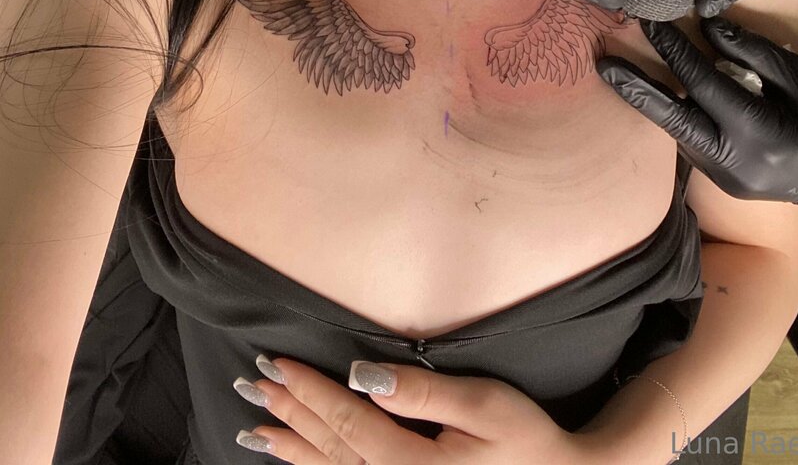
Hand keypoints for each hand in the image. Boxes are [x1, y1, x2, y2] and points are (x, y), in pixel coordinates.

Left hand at [232, 354, 598, 463]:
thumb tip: (362, 376)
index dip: (307, 389)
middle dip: (288, 414)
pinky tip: (296, 462)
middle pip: (329, 448)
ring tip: (255, 427)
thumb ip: (420, 393)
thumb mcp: (482, 407)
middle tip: (252, 383)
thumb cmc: (526, 441)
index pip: (345, 420)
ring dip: (291, 447)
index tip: (274, 362)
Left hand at [597, 16, 797, 203]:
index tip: (648, 23)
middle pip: (672, 119)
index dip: (672, 50)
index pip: (701, 82)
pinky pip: (691, 144)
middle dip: (635, 89)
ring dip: (653, 103)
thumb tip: (705, 25)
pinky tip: (662, 97)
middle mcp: (733, 161)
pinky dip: (677, 118)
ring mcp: (725, 178)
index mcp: (755, 131)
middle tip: (603, 65)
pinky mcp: (721, 183)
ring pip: (678, 133)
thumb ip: (749, 51)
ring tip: (623, 74)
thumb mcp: (795, 77)